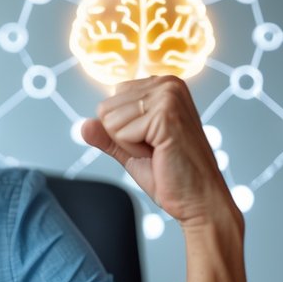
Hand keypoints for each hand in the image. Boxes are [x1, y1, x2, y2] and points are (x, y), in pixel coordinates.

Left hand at [80, 76, 235, 229]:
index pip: (109, 102)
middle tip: (155, 150)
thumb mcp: (130, 150)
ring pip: (110, 120)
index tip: (151, 142)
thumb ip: (107, 136)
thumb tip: (83, 125)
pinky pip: (120, 132)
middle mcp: (167, 83)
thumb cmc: (171, 175)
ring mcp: (167, 96)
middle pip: (105, 109)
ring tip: (159, 151)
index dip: (122, 131)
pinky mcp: (165, 114)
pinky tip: (161, 153)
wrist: (199, 198)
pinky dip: (134, 150)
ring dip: (129, 144)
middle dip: (123, 137)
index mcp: (162, 85)